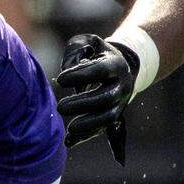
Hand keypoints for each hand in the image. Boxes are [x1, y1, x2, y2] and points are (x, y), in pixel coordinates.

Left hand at [56, 33, 137, 164]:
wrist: (123, 64)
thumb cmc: (96, 51)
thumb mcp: (87, 41)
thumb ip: (75, 50)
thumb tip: (66, 70)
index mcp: (116, 64)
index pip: (100, 70)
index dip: (81, 75)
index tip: (60, 79)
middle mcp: (122, 85)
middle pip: (105, 97)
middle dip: (83, 104)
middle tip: (60, 107)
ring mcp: (120, 102)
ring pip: (108, 117)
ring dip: (89, 125)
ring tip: (70, 130)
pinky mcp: (113, 114)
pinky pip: (103, 128)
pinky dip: (87, 135)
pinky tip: (70, 141)